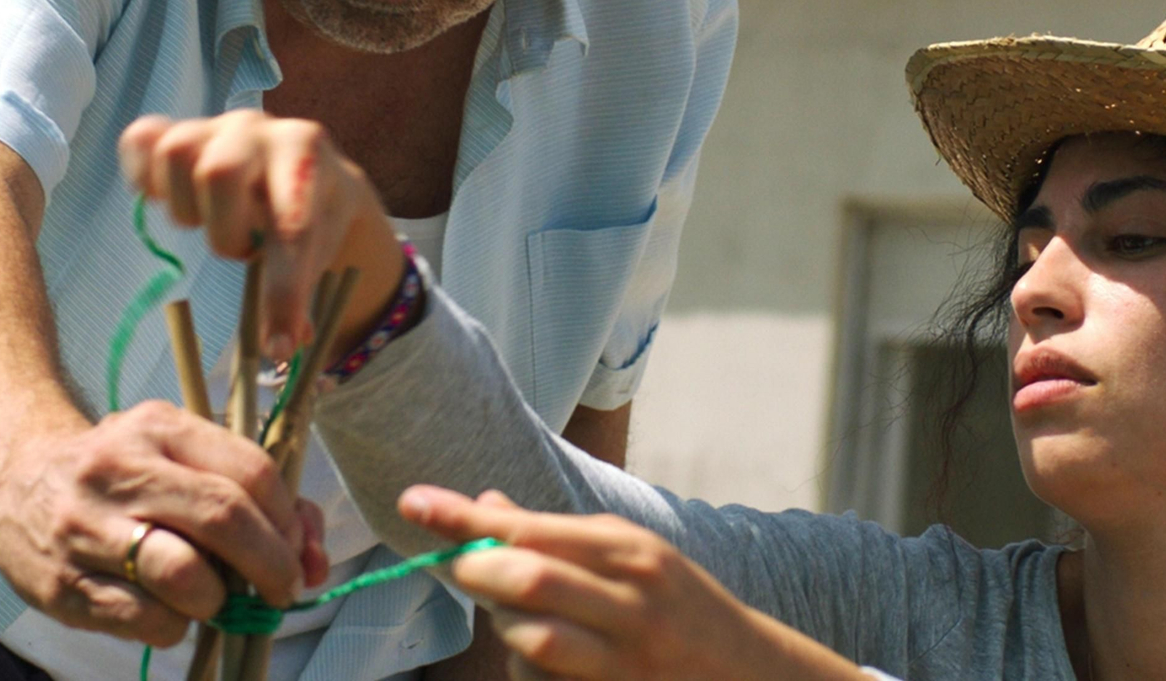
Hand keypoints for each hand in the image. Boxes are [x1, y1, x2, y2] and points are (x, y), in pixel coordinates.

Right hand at [0, 400, 326, 645]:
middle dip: (271, 564)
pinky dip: (176, 625)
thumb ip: (253, 495)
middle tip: (283, 589)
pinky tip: (171, 611)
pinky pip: (144, 620)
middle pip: (224, 518)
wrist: (12, 477)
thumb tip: (315, 558)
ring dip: (220, 600)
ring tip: (218, 599)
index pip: (251, 472)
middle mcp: (123, 471)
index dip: (288, 521)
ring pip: (184, 575)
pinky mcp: (62, 584)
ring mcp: (88, 528)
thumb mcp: (180, 454)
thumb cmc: (123, 470)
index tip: (298, 549)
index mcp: (162, 428)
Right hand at [118, 110, 403, 361]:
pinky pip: (140, 140)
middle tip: (241, 250)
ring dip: (185, 206)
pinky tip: (167, 198)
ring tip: (208, 221)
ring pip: (175, 153)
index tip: (278, 344)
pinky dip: (144, 176)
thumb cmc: (312, 215)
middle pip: (218, 172)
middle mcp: (261, 127)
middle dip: (225, 232)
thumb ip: (301, 299)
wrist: (306, 167)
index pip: (293, 228)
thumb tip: (282, 349)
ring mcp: (214, 124)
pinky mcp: (176, 125)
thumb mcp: (319, 251)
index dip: (282, 292)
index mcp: (308, 154)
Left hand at [398, 486, 862, 680]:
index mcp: (631, 550)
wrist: (752, 675)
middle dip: (474, 571)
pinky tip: (547, 656)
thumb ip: (558, 536)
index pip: (531, 527)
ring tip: (513, 615)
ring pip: (529, 638)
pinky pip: (544, 678)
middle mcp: (632, 599)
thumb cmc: (678, 607)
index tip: (413, 503)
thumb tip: (486, 506)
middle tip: (453, 565)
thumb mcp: (631, 556)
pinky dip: (526, 665)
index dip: (464, 516)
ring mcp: (627, 656)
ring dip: (502, 627)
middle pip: (525, 579)